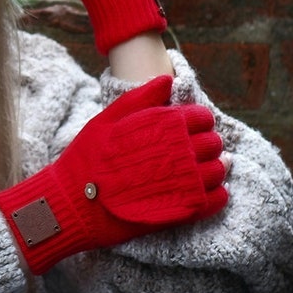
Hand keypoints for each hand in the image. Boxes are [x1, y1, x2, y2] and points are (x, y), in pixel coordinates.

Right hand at [0, 75, 228, 274]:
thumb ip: (140, 98)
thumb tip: (168, 80)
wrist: (74, 202)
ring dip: (213, 168)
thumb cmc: (87, 157)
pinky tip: (201, 191)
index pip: (201, 117)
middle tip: (189, 148)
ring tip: (195, 169)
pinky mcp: (183, 212)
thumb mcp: (106, 120)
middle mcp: (178, 153)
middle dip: (205, 142)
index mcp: (162, 127)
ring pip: (218, 171)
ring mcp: (183, 184)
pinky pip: (216, 200)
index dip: (197, 119)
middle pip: (213, 143)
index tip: (187, 126)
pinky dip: (216, 194)